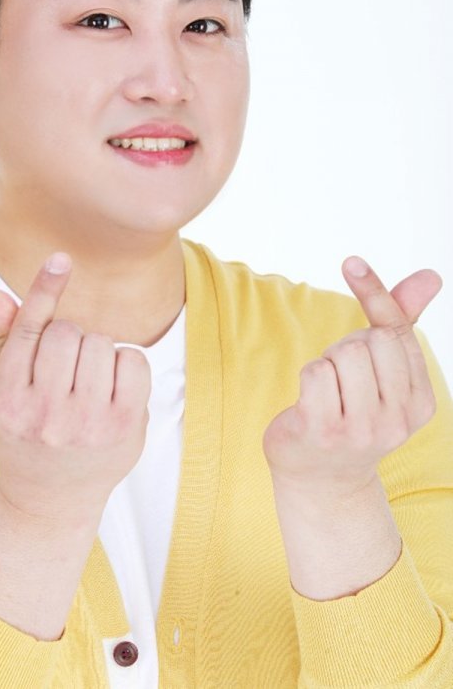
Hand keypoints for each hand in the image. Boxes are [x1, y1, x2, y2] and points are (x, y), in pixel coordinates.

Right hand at [0, 253, 150, 522]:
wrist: (51, 498)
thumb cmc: (24, 428)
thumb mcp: (0, 385)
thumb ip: (0, 333)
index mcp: (6, 400)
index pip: (27, 332)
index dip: (45, 290)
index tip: (61, 259)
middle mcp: (44, 414)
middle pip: (67, 332)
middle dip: (69, 338)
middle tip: (64, 368)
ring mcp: (86, 424)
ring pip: (100, 342)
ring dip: (96, 350)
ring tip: (85, 380)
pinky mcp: (124, 427)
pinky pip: (133, 359)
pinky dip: (125, 362)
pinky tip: (111, 386)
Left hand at [263, 256, 442, 494]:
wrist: (320, 478)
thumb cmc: (351, 410)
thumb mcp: (382, 370)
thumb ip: (402, 321)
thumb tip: (431, 275)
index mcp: (420, 402)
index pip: (397, 332)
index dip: (374, 295)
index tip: (350, 261)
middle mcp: (398, 420)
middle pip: (368, 340)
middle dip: (347, 347)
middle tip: (343, 380)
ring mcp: (362, 429)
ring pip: (343, 354)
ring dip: (327, 364)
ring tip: (329, 394)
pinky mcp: (324, 431)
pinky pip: (316, 372)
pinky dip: (308, 377)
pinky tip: (310, 404)